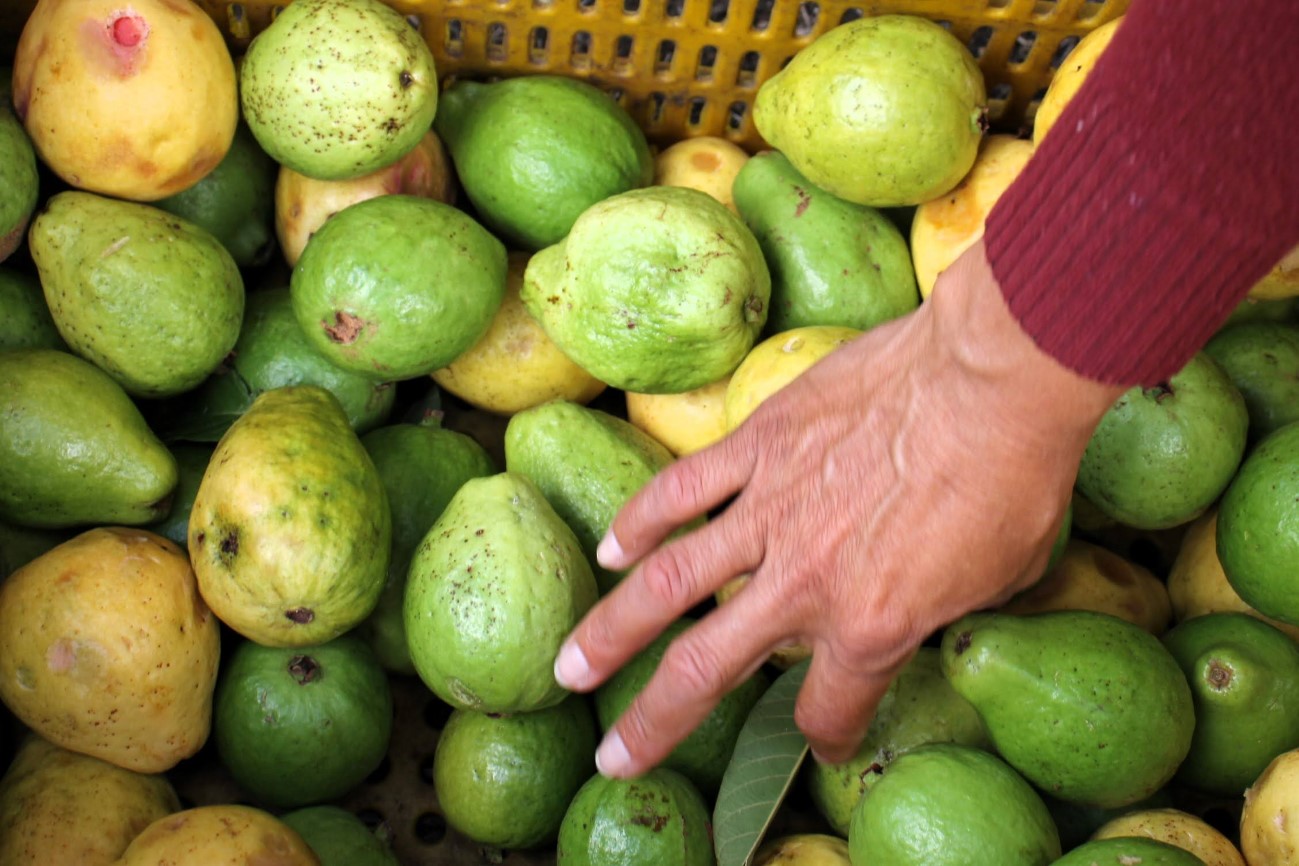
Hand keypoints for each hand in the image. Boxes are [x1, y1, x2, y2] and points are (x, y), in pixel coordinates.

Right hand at [553, 239, 1125, 776]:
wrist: (992, 380)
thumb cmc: (1014, 478)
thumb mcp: (1002, 577)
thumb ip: (947, 606)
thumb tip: (936, 598)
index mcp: (869, 626)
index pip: (827, 709)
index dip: (826, 734)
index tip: (825, 736)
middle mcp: (802, 583)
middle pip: (703, 672)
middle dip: (651, 724)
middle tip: (613, 758)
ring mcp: (769, 512)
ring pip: (665, 585)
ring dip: (611, 633)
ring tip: (570, 665)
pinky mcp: (758, 446)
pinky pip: (682, 491)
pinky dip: (640, 522)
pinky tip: (610, 547)